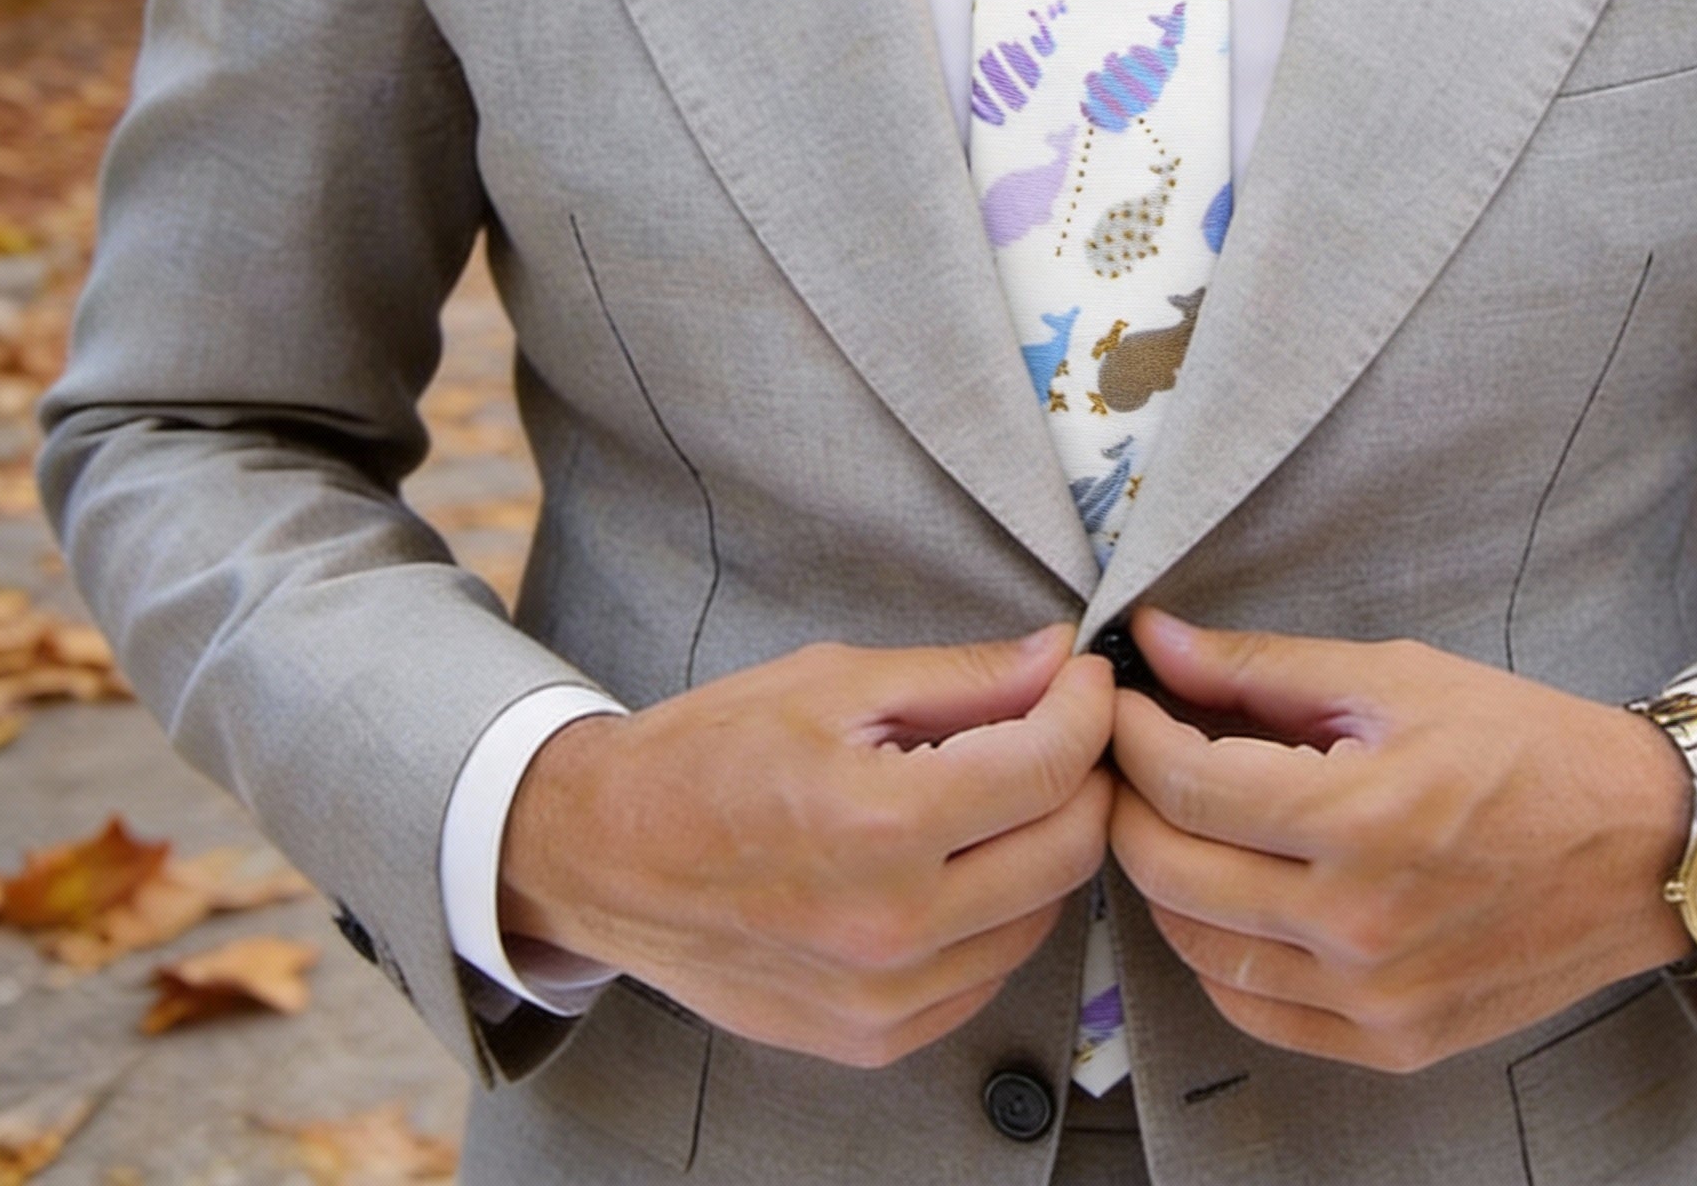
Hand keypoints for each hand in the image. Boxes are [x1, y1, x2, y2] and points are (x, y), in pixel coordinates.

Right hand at [499, 626, 1114, 1067]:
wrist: (608, 854)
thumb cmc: (707, 755)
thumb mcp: (834, 681)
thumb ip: (962, 677)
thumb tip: (1057, 660)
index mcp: (881, 825)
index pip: (1051, 766)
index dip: (1088, 707)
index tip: (1085, 679)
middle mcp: (892, 927)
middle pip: (1068, 849)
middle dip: (1084, 774)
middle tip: (1059, 726)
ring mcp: (884, 997)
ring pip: (1042, 916)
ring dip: (1044, 844)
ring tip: (999, 790)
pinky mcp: (874, 1037)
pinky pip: (988, 973)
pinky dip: (998, 911)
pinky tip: (957, 861)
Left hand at [1107, 609, 1693, 1073]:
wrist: (1642, 846)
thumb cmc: (1524, 746)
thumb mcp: (1394, 678)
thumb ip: (1261, 667)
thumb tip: (1156, 641)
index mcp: (1361, 817)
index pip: (1183, 785)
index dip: (1129, 735)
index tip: (1118, 702)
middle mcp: (1361, 923)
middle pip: (1170, 871)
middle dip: (1127, 803)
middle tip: (1131, 757)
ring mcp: (1376, 997)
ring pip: (1198, 949)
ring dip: (1164, 879)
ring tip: (1176, 819)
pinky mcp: (1394, 1041)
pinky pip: (1255, 1010)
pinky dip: (1218, 953)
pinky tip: (1229, 896)